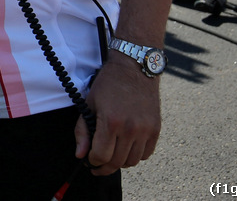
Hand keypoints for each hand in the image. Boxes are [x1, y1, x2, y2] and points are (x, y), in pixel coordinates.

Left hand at [73, 56, 161, 175]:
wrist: (135, 68)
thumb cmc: (109, 84)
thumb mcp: (90, 103)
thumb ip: (83, 131)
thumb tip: (80, 155)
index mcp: (111, 122)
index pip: (101, 156)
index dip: (92, 162)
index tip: (89, 161)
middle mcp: (130, 129)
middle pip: (117, 163)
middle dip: (104, 167)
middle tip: (97, 165)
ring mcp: (145, 130)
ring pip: (132, 161)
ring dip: (120, 162)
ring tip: (112, 155)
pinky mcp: (156, 129)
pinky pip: (146, 154)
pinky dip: (135, 155)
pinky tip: (126, 148)